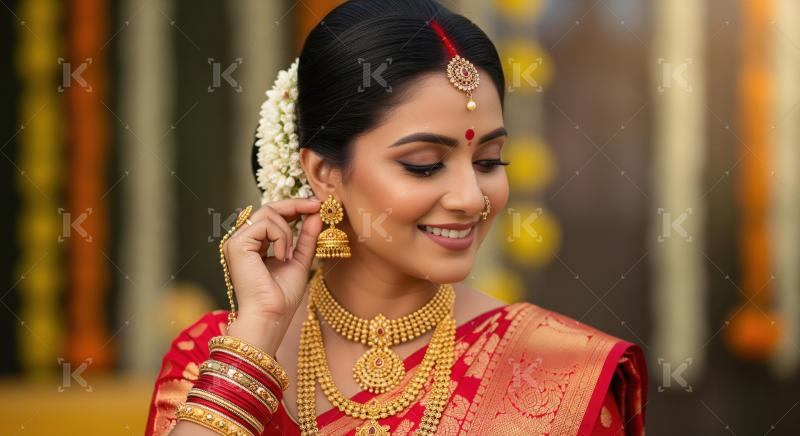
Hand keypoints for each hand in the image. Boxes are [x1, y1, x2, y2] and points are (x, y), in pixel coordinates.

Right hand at [222, 197, 322, 322]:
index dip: (294, 206)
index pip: (272, 215)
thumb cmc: (282, 296)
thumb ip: (306, 237)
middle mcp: (242, 240)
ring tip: (289, 255)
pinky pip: (264, 225)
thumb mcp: (300, 259)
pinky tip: (282, 257)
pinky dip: (280, 238)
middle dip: (295, 204)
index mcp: (254, 245)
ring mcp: (236, 241)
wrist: (271, 315)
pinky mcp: (236, 244)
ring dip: (287, 231)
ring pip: (267, 213)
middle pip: (268, 207)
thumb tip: (315, 213)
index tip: (316, 204)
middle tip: (316, 205)